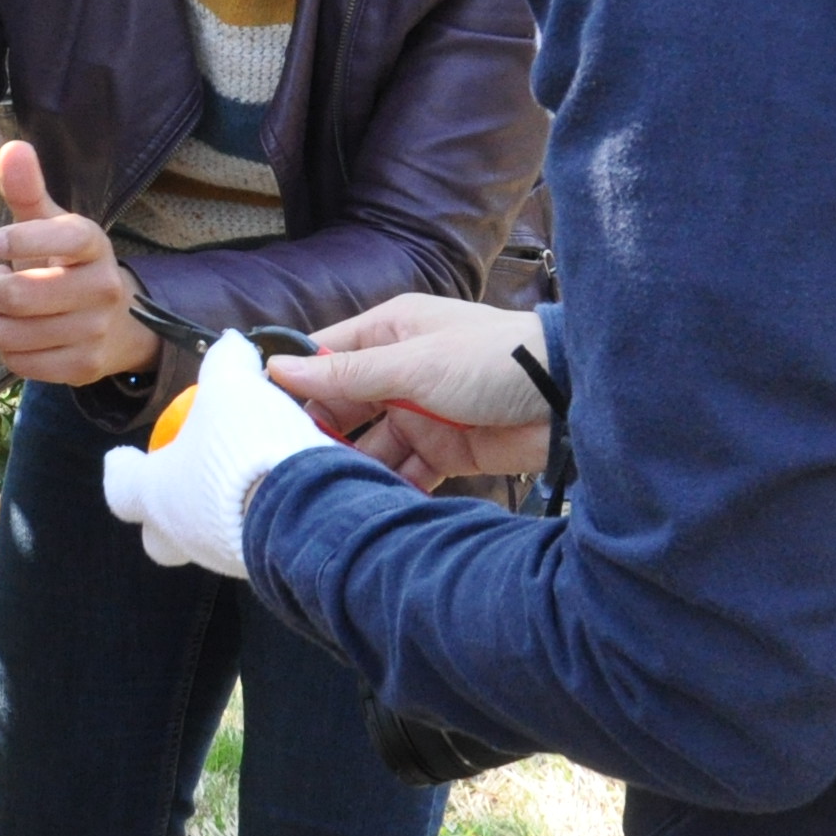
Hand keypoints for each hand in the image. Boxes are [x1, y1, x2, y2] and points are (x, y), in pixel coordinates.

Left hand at [0, 141, 160, 384]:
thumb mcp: (50, 224)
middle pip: (21, 295)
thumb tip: (12, 147)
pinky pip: (22, 363)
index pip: (66, 238)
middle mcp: (102, 286)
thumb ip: (28, 189)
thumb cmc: (67, 265)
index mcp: (92, 244)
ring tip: (2, 312)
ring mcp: (96, 330)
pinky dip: (8, 352)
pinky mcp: (85, 366)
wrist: (116, 324)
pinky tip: (18, 338)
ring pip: (15, 334)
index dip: (24, 240)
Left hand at [97, 332, 341, 574]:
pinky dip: (253, 524)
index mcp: (155, 492)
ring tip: (240, 484)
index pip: (121, 488)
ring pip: (204, 542)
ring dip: (214, 516)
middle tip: (182, 485)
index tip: (122, 459)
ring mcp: (218, 557)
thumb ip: (226, 363)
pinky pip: (245, 545)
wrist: (303, 510)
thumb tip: (229, 342)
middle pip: (157, 534)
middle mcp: (179, 534)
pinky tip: (276, 499)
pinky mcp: (257, 568)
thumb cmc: (246, 448)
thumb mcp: (233, 390)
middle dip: (163, 514)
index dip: (122, 471)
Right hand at [268, 295, 556, 489]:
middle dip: (321, 434)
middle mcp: (401, 370)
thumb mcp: (414, 364)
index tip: (261, 416)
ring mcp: (424, 412)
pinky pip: (407, 472)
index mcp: (391, 332)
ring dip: (355, 466)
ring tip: (327, 491)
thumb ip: (346, 374)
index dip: (294, 384)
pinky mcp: (448, 450)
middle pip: (344, 406)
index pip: (326, 356)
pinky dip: (390, 486)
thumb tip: (278, 369)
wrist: (574, 396)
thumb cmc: (497, 359)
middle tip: (288, 465)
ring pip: (372, 444)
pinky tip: (370, 503)